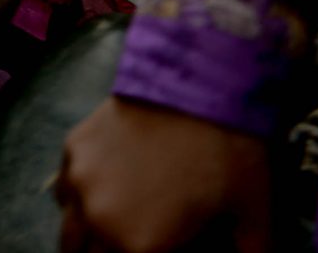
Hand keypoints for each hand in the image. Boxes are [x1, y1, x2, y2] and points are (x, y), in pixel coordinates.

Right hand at [56, 98, 271, 252]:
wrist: (200, 82)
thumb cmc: (229, 156)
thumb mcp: (253, 220)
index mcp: (141, 246)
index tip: (165, 251)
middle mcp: (100, 220)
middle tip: (136, 246)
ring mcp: (80, 181)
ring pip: (69, 233)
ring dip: (87, 240)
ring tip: (112, 234)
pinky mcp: (73, 149)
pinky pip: (64, 191)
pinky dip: (78, 201)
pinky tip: (104, 192)